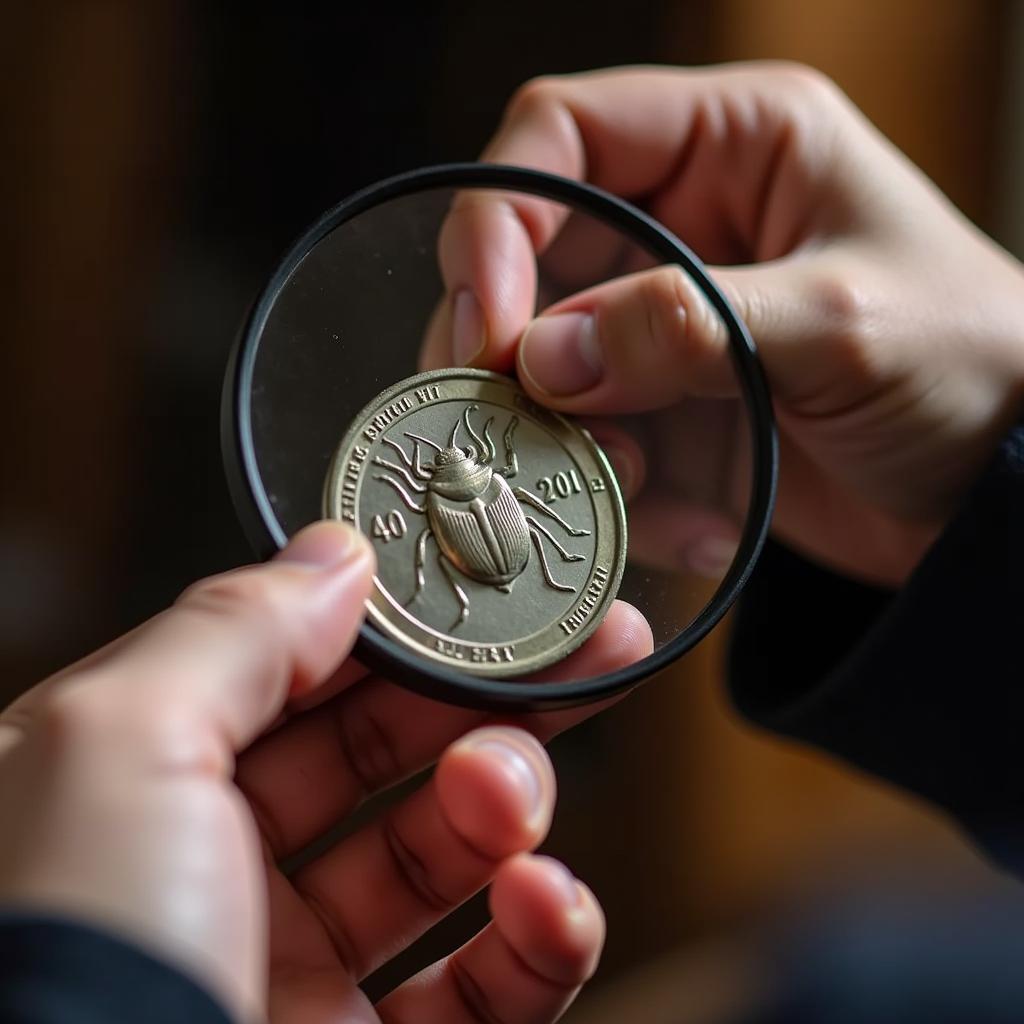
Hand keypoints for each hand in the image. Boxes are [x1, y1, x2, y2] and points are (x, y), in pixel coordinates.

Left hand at [0, 522, 648, 1021]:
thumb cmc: (66, 969)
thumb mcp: (119, 743)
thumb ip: (236, 629)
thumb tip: (338, 557)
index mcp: (135, 781)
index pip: (288, 667)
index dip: (389, 620)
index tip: (478, 587)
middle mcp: (211, 870)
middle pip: (384, 748)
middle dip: (484, 694)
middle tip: (574, 650)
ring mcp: (293, 969)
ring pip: (446, 855)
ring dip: (508, 805)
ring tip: (510, 796)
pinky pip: (490, 986)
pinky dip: (542, 936)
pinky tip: (544, 900)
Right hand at [424, 63, 1023, 584]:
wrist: (1005, 490)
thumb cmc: (974, 363)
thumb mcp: (840, 323)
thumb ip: (688, 327)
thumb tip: (543, 357)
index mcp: (734, 144)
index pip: (563, 135)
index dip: (502, 216)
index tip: (493, 323)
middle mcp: (686, 222)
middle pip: (532, 253)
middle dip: (509, 344)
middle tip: (506, 417)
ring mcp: (673, 320)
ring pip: (548, 357)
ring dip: (560, 429)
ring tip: (623, 480)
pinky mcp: (673, 403)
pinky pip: (596, 434)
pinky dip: (617, 487)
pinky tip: (688, 523)